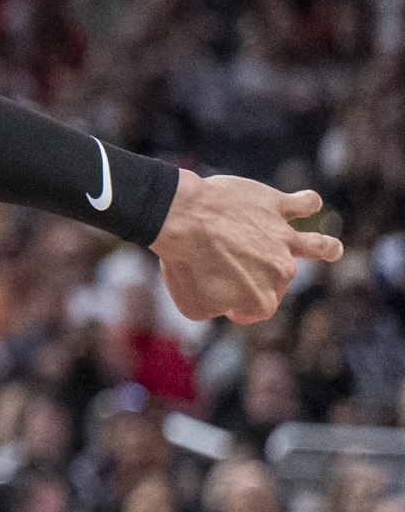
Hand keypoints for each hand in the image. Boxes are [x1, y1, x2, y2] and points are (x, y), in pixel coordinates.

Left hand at [151, 170, 340, 322]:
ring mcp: (282, 237)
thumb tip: (228, 303)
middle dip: (256, 274)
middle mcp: (281, 270)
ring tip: (332, 250)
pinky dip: (307, 203)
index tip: (224, 300)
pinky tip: (306, 202)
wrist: (179, 219)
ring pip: (317, 245)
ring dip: (325, 248)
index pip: (258, 309)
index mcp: (263, 299)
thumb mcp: (192, 304)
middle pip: (277, 277)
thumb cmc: (182, 263)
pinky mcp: (276, 206)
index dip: (239, 308)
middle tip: (223, 260)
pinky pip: (305, 203)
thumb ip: (217, 310)